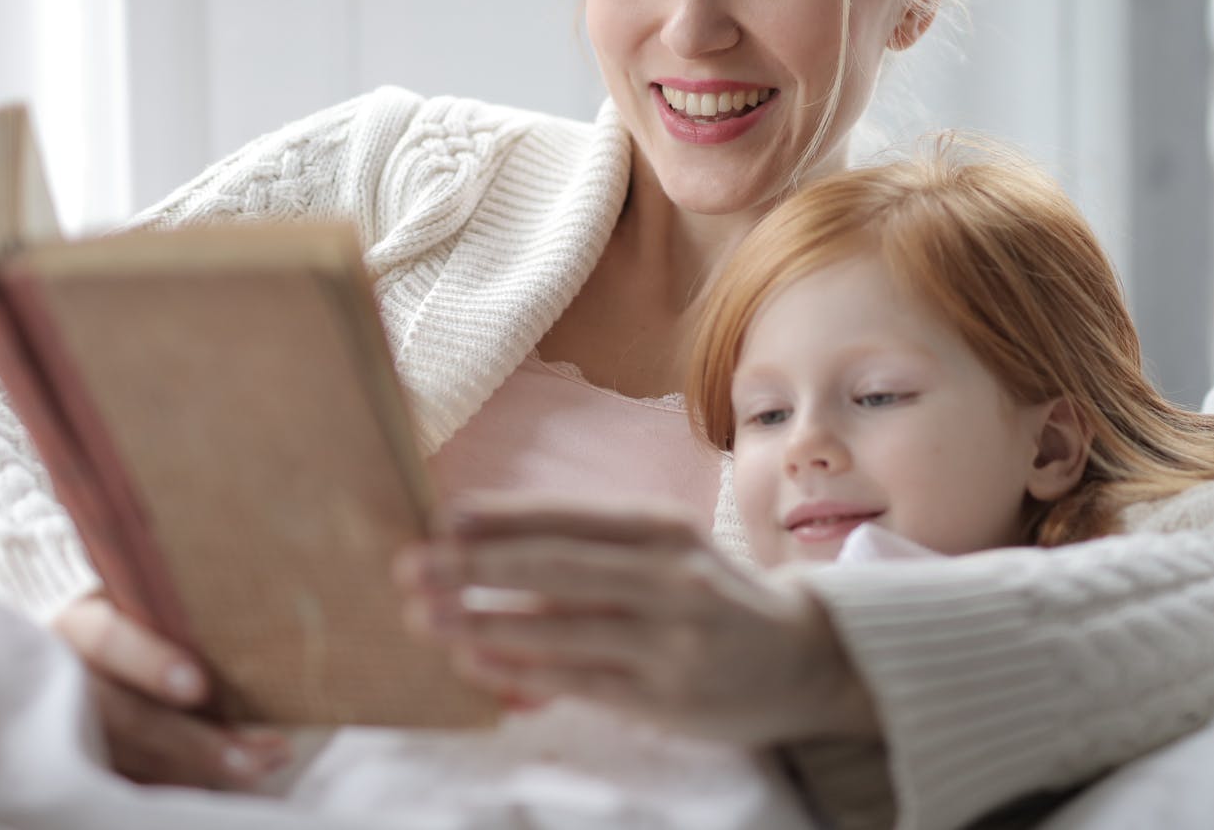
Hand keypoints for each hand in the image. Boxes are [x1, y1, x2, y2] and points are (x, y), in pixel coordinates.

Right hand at [52, 594, 290, 788]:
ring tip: (264, 762)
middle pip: (124, 718)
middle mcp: (64, 679)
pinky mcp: (83, 758)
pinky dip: (181, 786)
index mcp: (74, 624)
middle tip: (251, 756)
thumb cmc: (123, 601)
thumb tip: (238, 556)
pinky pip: (133, 780)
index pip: (106, 640)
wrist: (58, 640)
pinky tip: (234, 779)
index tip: (198, 686)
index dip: (149, 664)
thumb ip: (167, 589)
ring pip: (132, 759)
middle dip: (190, 743)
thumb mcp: (131, 586)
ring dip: (200, 768)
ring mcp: (68, 727)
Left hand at [391, 497, 880, 745]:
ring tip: (424, 618)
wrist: (803, 659)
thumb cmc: (711, 597)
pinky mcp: (667, 697)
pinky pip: (580, 681)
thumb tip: (483, 540)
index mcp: (663, 529)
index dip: (502, 516)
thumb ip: (591, 547)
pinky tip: (476, 664)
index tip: (439, 517)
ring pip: (561, 627)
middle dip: (474, 566)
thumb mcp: (665, 552)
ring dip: (483, 621)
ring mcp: (670, 640)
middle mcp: (669, 577)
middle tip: (410, 567)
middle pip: (556, 565)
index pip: (569, 517)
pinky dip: (522, 671)